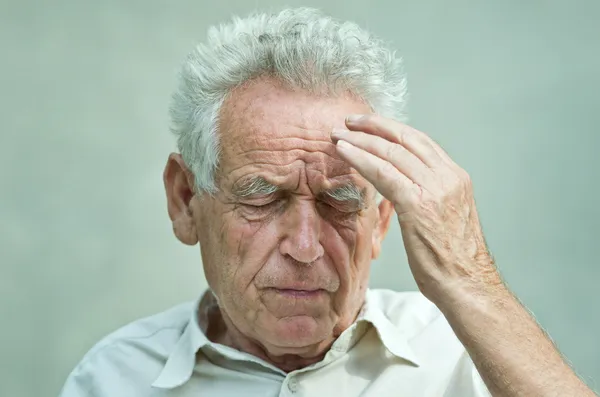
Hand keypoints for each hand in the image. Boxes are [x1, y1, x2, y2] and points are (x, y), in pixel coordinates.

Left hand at [331, 115, 502, 304]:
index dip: (392, 130)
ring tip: (338, 134)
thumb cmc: (452, 262)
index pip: (420, 142)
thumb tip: (400, 191)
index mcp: (455, 178)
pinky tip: (344, 152)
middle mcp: (448, 176)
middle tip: (349, 121)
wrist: (468, 286)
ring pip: (392, 151)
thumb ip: (425, 198)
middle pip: (406, 138)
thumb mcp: (443, 219)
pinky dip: (360, 159)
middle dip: (374, 125)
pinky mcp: (419, 203)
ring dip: (361, 139)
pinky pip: (383, 173)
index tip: (370, 126)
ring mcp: (435, 188)